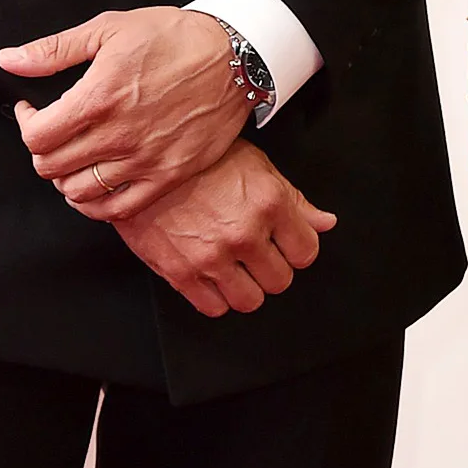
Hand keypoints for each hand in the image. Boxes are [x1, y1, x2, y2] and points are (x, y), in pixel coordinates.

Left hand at [0, 6, 249, 219]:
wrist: (234, 57)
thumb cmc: (175, 37)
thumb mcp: (111, 28)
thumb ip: (55, 49)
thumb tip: (10, 60)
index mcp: (99, 97)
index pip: (37, 136)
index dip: (26, 123)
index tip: (32, 111)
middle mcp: (118, 135)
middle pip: (52, 167)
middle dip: (43, 149)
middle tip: (53, 132)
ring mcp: (143, 160)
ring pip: (78, 192)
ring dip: (66, 176)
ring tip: (74, 155)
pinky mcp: (167, 176)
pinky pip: (116, 210)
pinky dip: (96, 204)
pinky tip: (97, 184)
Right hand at [114, 140, 336, 317]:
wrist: (143, 163)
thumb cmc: (200, 159)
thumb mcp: (255, 165)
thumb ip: (294, 199)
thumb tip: (324, 223)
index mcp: (268, 202)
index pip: (306, 251)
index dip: (297, 247)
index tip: (286, 243)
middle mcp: (244, 233)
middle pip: (280, 281)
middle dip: (272, 267)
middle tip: (257, 251)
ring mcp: (213, 257)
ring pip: (250, 301)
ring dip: (246, 287)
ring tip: (234, 265)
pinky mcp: (182, 274)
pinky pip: (214, 308)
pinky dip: (216, 296)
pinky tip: (212, 274)